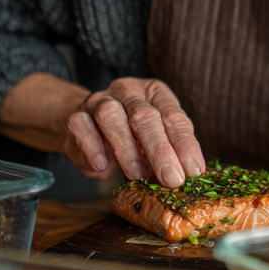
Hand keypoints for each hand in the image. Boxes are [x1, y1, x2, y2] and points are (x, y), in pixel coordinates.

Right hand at [64, 77, 205, 187]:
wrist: (88, 125)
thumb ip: (169, 153)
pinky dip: (92, 147)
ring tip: (137, 173)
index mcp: (155, 93)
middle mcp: (129, 91)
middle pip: (144, 116)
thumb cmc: (131, 134)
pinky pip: (80, 126)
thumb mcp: (155, 139)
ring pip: (111, 116)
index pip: (174, 116)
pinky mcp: (76, 115)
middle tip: (171, 177)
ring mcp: (99, 100)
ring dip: (126, 148)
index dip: (184, 144)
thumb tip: (186, 175)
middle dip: (160, 149)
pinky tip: (103, 167)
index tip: (192, 170)